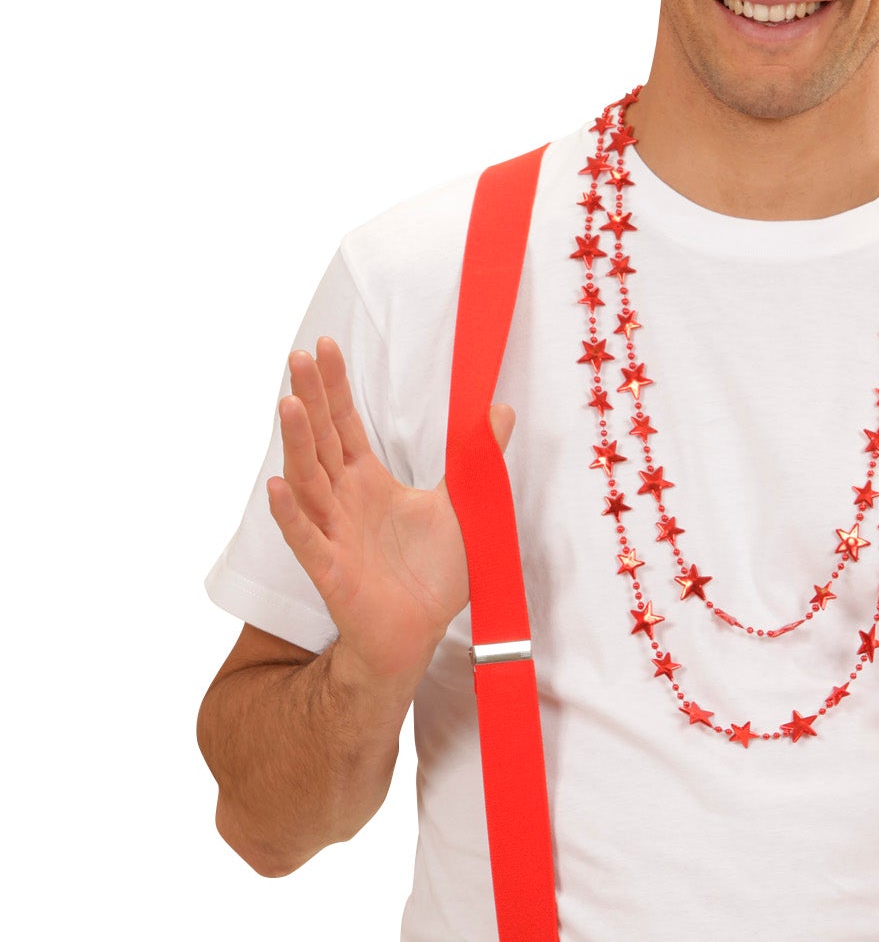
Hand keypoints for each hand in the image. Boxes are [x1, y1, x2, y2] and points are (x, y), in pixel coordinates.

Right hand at [266, 335, 514, 685]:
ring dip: (297, 443)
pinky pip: (306, 539)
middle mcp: (343, 500)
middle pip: (321, 440)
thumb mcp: (463, 504)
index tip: (324, 347)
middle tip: (297, 357)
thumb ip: (478, 457)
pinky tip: (277, 486)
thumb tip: (500, 410)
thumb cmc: (432, 573)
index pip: (345, 424)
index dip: (335, 387)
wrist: (418, 633)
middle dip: (311, 398)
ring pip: (308, 480)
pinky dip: (291, 513)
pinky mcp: (331, 569)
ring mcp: (332, 533)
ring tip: (288, 404)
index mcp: (368, 481)